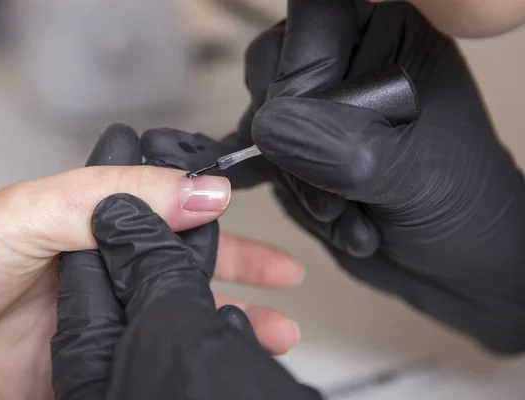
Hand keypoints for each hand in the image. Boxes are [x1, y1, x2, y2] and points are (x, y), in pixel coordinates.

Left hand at [0, 126, 301, 398]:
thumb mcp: (30, 214)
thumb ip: (114, 200)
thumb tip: (199, 189)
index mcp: (88, 228)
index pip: (168, 215)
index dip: (214, 216)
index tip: (252, 217)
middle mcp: (98, 277)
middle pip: (183, 273)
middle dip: (241, 275)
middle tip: (285, 282)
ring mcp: (96, 329)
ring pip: (175, 323)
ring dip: (227, 325)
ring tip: (274, 334)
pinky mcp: (86, 377)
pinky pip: (147, 369)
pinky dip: (180, 367)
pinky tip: (203, 367)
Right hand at [141, 1, 524, 352]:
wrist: (453, 259)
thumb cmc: (459, 204)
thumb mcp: (408, 173)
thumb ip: (339, 147)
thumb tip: (265, 126)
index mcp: (390, 42)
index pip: (314, 23)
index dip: (298, 73)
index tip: (312, 134)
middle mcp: (349, 66)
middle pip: (272, 67)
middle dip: (293, 142)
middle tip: (335, 195)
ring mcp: (319, 109)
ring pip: (260, 120)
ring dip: (296, 182)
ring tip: (348, 218)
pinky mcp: (300, 147)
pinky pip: (258, 157)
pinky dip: (286, 195)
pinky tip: (327, 219)